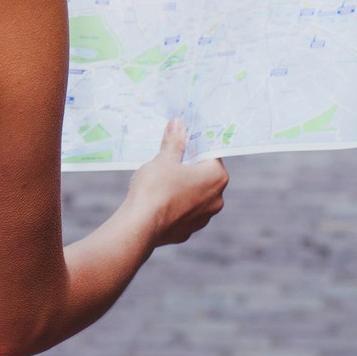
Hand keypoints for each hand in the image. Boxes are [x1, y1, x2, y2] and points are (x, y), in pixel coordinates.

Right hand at [125, 119, 227, 247]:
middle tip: (169, 158)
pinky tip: (158, 201)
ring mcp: (203, 218)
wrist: (140, 226)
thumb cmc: (155, 188)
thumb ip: (174, 142)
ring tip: (160, 181)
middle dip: (188, 166)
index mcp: (216, 177)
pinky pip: (184, 212)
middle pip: (204, 175)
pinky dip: (174, 205)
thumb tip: (178, 124)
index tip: (181, 140)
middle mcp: (216, 199)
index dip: (195, 144)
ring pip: (195, 195)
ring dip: (182, 187)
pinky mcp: (188, 231)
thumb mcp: (164, 159)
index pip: (211, 153)